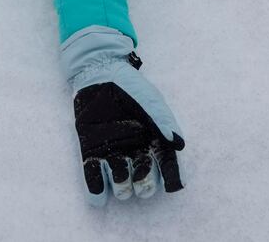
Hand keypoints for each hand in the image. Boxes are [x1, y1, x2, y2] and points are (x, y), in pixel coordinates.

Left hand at [60, 26, 184, 204]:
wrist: (100, 72)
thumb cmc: (130, 85)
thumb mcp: (150, 99)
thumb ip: (162, 120)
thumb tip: (178, 144)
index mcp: (153, 141)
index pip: (167, 167)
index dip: (172, 179)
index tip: (172, 186)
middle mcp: (135, 152)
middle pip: (144, 183)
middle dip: (144, 185)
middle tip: (141, 179)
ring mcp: (113, 154)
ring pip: (120, 185)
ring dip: (121, 186)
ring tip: (121, 174)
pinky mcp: (91, 152)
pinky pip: (93, 178)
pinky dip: (96, 190)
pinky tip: (98, 195)